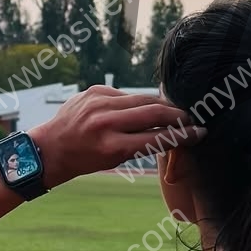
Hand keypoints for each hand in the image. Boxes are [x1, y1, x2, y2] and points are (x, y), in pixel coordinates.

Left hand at [33, 86, 205, 185]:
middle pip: (154, 113)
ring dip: (162, 105)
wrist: (50, 147)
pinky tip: (144, 107)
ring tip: (176, 111)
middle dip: (178, 115)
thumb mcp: (114, 160)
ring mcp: (99, 103)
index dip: (183, 135)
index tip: (199, 133)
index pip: (158, 138)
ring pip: (143, 99)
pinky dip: (137, 101)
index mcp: (112, 146)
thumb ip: (142, 144)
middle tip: (193, 119)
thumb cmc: (85, 159)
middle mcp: (105, 122)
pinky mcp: (95, 91)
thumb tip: (173, 131)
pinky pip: (125, 95)